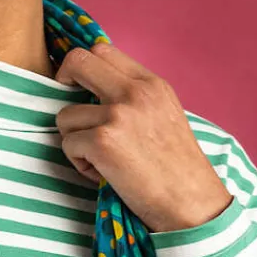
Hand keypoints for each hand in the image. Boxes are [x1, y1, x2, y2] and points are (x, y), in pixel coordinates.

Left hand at [51, 39, 234, 234]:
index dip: (83, 68)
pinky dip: (80, 164)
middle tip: (71, 111)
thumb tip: (97, 92)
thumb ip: (136, 100)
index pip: (103, 51)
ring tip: (101, 160)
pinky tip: (103, 175)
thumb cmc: (178, 171)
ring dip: (75, 140)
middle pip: (78, 61)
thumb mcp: (165, 118)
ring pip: (66, 114)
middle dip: (63, 83)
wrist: (193, 205)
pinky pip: (68, 144)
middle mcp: (134, 92)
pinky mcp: (102, 141)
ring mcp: (117, 114)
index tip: (78, 87)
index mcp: (152, 84)